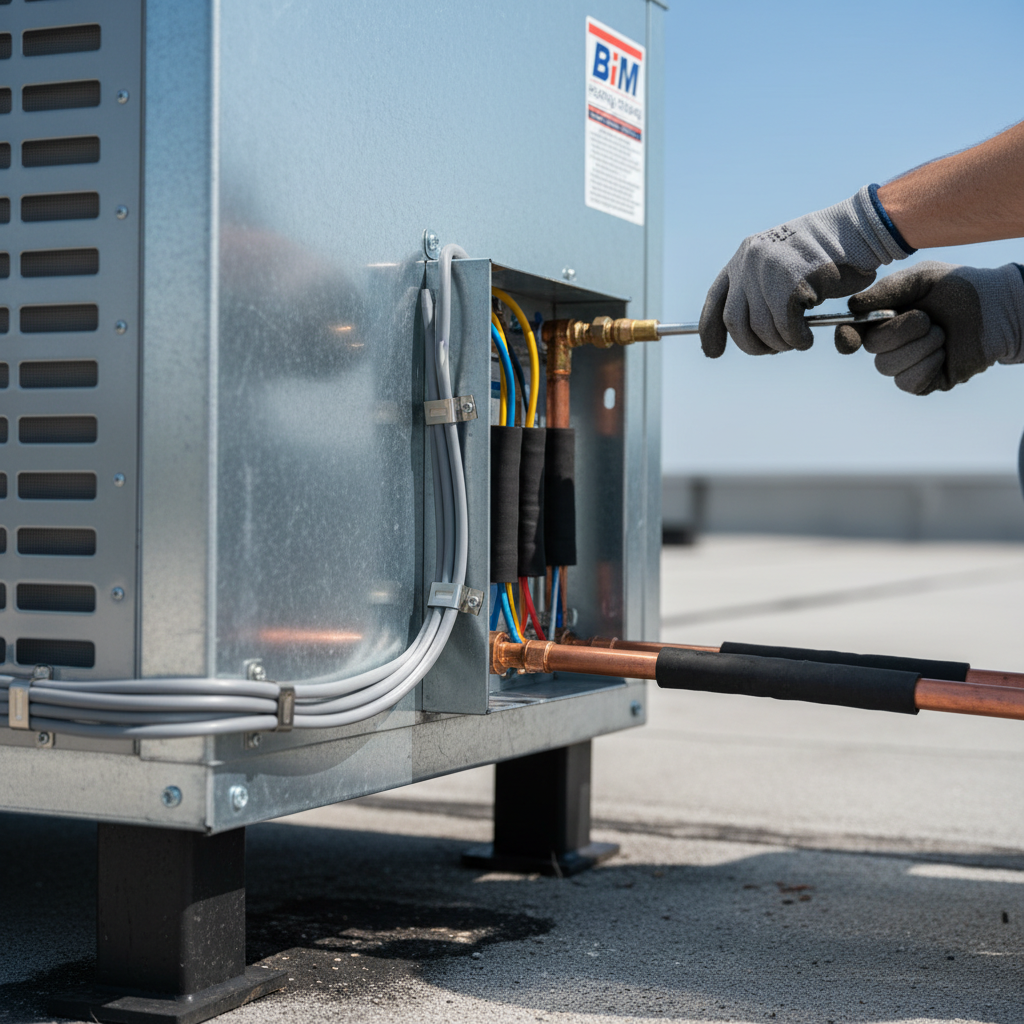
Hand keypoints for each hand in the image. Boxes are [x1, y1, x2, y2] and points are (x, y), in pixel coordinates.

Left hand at [699, 186, 911, 357]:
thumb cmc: (824, 257)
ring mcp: (768, 271)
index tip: (713, 353)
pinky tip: (805, 339)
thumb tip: (746, 332)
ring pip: (762, 329)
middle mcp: (749, 262)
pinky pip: (785, 327)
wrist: (857, 232)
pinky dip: (796, 340)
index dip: (710, 330)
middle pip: (735, 322)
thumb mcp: (778, 267)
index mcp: (742, 258)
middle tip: (775, 349)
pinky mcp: (791, 283)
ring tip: (795, 341)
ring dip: (780, 343)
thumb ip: (758, 291)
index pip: (715, 300)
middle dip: (753, 344)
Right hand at [834, 261, 1023, 394]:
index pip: (852, 335)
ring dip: (920, 346)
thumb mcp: (921, 278)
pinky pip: (908, 382)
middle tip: (928, 319)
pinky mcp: (924, 383)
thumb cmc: (960, 288)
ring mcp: (906, 365)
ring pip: (889, 367)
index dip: (846, 339)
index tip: (850, 340)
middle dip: (901, 331)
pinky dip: (926, 364)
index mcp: (884, 320)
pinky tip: (943, 353)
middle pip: (873, 349)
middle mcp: (891, 345)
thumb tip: (854, 306)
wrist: (997, 308)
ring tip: (942, 334)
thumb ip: (887, 289)